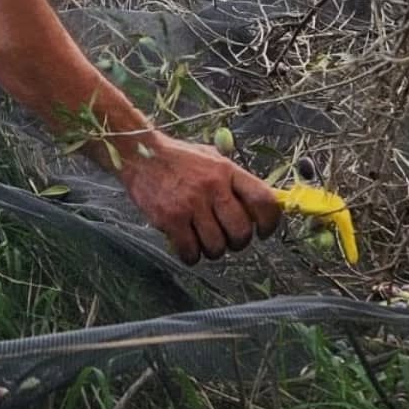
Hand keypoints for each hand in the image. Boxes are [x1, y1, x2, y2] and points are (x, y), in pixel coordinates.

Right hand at [116, 130, 280, 263]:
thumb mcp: (211, 158)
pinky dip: (190, 255)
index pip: (264, 200)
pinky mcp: (170, 217)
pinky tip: (185, 244)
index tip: (263, 231)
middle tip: (227, 238)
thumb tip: (261, 207)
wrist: (138, 153)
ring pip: (217, 246)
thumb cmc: (178, 159)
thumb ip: (234, 180)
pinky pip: (191, 251)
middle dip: (237, 242)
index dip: (270, 222)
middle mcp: (212, 186)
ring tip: (202, 239)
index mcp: (226, 170)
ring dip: (212, 250)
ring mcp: (190, 203)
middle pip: (242, 231)